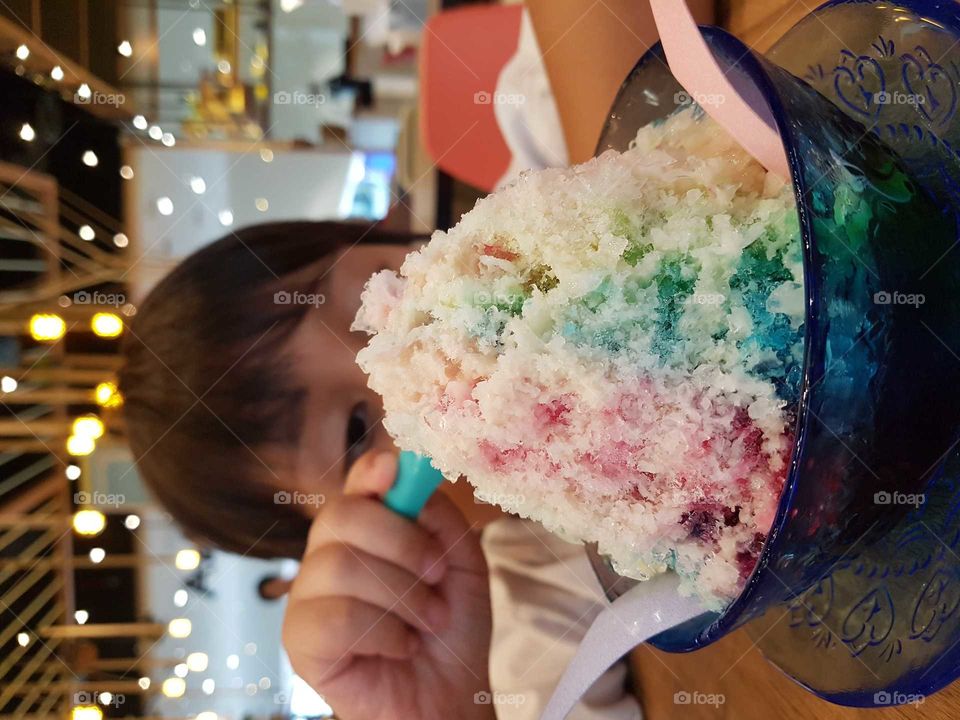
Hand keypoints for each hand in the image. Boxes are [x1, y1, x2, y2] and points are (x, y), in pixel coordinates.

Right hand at [282, 451, 493, 719]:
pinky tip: (400, 647)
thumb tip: (403, 470)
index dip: (371, 471)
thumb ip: (436, 514)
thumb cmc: (451, 629)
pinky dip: (383, 633)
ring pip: (340, 566)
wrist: (451, 695)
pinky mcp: (300, 640)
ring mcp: (309, 596)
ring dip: (402, 597)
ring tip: (426, 622)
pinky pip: (335, 617)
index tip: (395, 472)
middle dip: (403, 544)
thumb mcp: (460, 561)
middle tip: (438, 578)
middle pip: (342, 515)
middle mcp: (330, 554)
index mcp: (368, 529)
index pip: (356, 484)